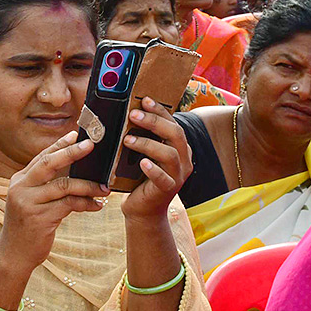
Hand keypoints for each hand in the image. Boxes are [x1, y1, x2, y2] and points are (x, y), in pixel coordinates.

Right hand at [0, 131, 105, 273]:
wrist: (14, 255)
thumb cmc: (28, 226)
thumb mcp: (31, 201)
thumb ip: (46, 185)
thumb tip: (75, 167)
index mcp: (19, 180)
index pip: (41, 157)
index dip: (59, 144)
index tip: (77, 134)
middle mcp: (21, 188)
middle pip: (48, 164)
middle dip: (71, 153)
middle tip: (91, 145)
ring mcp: (28, 203)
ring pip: (63, 186)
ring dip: (87, 185)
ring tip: (104, 187)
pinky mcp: (39, 219)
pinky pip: (69, 205)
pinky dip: (86, 203)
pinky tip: (97, 205)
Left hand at [119, 97, 192, 224]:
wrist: (142, 210)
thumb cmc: (139, 178)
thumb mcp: (142, 154)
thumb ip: (142, 137)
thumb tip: (127, 113)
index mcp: (179, 148)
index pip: (173, 123)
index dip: (160, 110)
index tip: (144, 100)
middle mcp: (183, 160)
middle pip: (175, 135)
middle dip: (153, 122)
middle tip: (132, 115)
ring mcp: (178, 176)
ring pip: (169, 154)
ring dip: (147, 144)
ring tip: (127, 139)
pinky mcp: (168, 190)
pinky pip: (163, 178)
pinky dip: (152, 169)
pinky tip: (141, 163)